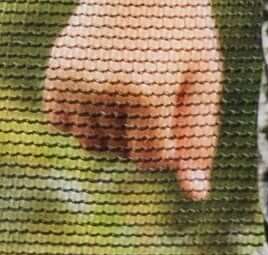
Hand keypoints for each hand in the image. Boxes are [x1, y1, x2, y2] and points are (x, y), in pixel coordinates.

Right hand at [39, 0, 220, 198]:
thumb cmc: (182, 35)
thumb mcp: (202, 85)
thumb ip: (198, 141)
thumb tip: (196, 195)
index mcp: (145, 97)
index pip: (152, 161)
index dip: (168, 146)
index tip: (174, 114)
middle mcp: (102, 91)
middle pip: (121, 153)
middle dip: (142, 137)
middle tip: (153, 94)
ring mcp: (73, 81)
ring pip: (90, 143)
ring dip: (111, 133)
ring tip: (129, 97)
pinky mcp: (55, 72)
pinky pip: (60, 123)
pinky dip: (79, 120)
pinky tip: (101, 98)